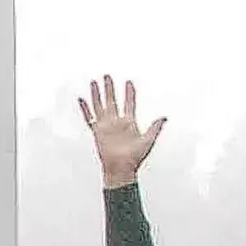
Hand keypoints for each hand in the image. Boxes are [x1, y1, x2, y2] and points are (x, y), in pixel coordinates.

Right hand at [78, 75, 165, 189]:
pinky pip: (89, 118)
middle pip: (112, 100)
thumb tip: (164, 118)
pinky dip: (85, 109)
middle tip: (107, 76)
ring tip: (94, 82)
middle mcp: (116, 122)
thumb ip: (155, 128)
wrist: (121, 169)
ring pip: (100, 105)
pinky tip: (81, 99)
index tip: (129, 82)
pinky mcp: (97, 132)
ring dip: (97, 94)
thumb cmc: (134, 158)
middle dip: (110, 88)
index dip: (129, 93)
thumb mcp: (148, 140)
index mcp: (129, 123)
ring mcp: (106, 126)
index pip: (129, 103)